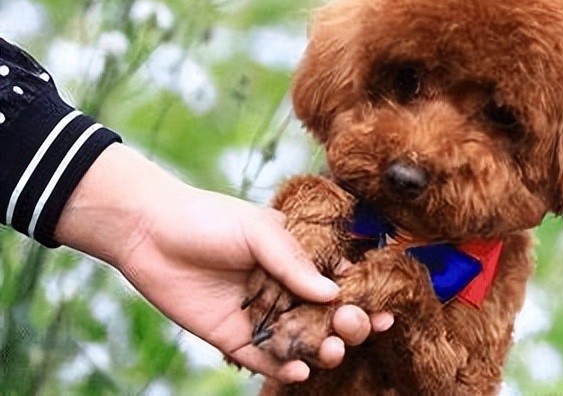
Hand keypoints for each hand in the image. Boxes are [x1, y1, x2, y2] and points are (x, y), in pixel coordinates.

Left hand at [54, 144, 392, 381]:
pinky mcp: (234, 338)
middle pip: (326, 316)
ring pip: (301, 340)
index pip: (339, 280)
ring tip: (332, 351)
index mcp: (297, 258)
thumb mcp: (259, 230)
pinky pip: (265, 360)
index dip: (363, 296)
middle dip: (348, 325)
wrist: (150, 232)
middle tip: (353, 327)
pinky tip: (300, 369)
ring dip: (322, 349)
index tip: (386, 308)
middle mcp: (284, 289)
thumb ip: (295, 262)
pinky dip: (285, 368)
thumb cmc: (211, 219)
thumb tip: (334, 293)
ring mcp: (261, 314)